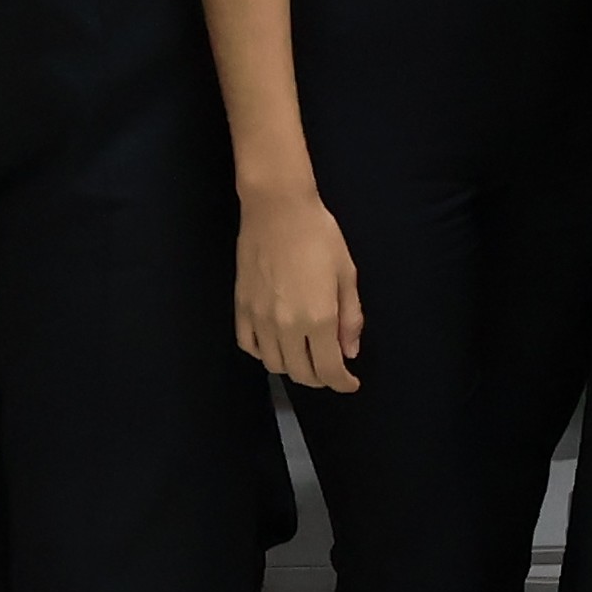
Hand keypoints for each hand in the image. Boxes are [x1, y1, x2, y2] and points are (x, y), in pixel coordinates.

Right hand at [236, 181, 366, 390]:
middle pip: (302, 373)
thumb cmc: (319, 235)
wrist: (277, 208)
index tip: (350, 383)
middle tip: (332, 368)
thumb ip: (350, 317)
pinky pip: (249, 345)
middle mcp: (287, 325)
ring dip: (293, 367)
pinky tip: (277, 343)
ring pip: (274, 364)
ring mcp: (260, 318)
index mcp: (319, 318)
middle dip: (321, 378)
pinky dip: (264, 353)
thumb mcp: (347, 273)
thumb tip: (349, 352)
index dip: (342, 383)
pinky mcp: (241, 308)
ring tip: (306, 354)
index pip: (329, 370)